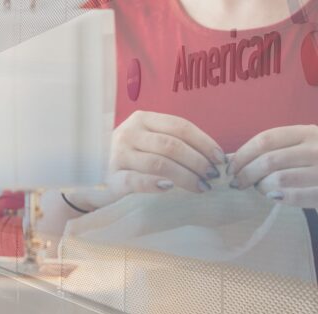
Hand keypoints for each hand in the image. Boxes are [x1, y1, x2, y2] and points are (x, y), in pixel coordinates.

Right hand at [64, 111, 226, 209]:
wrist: (97, 179)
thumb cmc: (134, 161)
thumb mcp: (150, 143)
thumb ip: (175, 143)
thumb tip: (215, 158)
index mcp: (142, 119)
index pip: (180, 126)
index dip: (204, 142)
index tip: (220, 159)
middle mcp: (128, 133)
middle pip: (171, 145)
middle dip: (197, 161)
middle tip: (213, 177)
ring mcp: (118, 154)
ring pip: (159, 163)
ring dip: (185, 176)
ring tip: (201, 187)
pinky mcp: (112, 177)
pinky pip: (136, 180)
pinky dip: (155, 184)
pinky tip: (170, 188)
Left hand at [229, 125, 317, 227]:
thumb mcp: (300, 153)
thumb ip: (271, 153)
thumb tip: (230, 160)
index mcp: (307, 133)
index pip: (266, 139)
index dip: (242, 154)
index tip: (230, 169)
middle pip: (269, 159)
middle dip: (246, 174)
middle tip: (238, 184)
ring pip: (280, 178)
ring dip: (261, 187)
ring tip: (259, 190)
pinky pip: (298, 196)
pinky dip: (280, 197)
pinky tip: (273, 198)